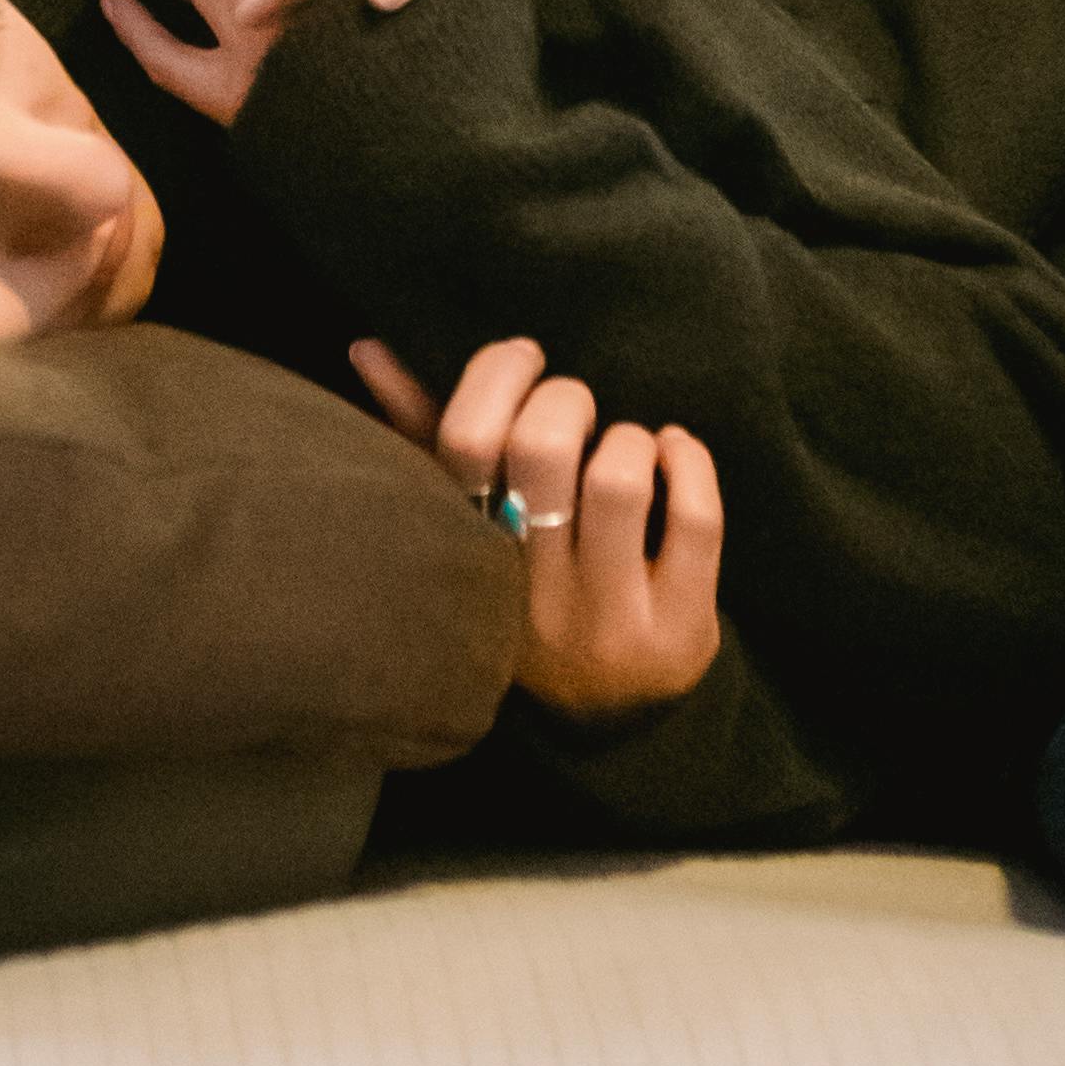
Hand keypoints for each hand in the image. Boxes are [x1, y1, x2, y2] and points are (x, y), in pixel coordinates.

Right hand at [350, 332, 722, 724]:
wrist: (609, 719)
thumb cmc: (528, 594)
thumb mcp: (471, 530)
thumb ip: (421, 437)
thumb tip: (370, 346)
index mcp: (466, 556)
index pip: (464, 443)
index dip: (496, 377)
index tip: (522, 359)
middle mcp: (530, 594)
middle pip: (542, 451)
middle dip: (567, 400)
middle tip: (578, 408)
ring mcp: (607, 616)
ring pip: (620, 481)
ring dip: (630, 437)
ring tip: (626, 446)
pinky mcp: (680, 628)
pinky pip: (694, 519)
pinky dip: (689, 462)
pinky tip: (673, 454)